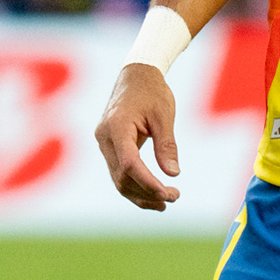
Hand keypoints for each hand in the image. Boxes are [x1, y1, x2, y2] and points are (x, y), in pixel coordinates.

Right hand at [94, 62, 181, 209]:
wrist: (136, 77)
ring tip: (165, 203)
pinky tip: (153, 195)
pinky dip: (135, 186)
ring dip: (140, 195)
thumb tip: (173, 174)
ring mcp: (104, 144)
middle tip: (175, 197)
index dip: (147, 182)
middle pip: (122, 176)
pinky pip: (119, 173)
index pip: (129, 163)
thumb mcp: (164, 116)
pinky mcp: (109, 148)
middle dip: (147, 192)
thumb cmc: (152, 92)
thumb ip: (167, 145)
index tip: (167, 194)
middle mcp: (105, 138)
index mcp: (116, 127)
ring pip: (118, 179)